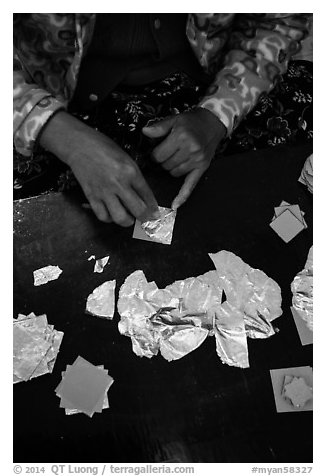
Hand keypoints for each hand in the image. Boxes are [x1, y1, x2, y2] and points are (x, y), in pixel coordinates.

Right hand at [40, 112, 158, 225]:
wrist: (80, 145)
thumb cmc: (104, 148)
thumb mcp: (126, 159)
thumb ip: (135, 177)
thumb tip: (143, 196)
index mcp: (130, 171)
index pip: (147, 195)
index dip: (153, 208)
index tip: (155, 214)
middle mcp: (119, 183)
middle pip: (138, 210)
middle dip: (145, 218)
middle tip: (145, 219)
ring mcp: (105, 191)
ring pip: (120, 217)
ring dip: (127, 221)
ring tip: (128, 218)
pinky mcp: (92, 196)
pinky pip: (103, 216)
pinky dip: (109, 219)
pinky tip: (112, 214)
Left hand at [142, 108, 225, 208]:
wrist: (212, 123)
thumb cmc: (191, 121)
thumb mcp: (174, 119)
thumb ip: (159, 127)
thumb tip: (145, 131)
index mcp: (181, 137)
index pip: (158, 155)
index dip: (155, 154)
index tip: (159, 150)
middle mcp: (190, 149)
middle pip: (165, 165)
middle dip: (163, 161)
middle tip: (169, 152)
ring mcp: (196, 160)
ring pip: (174, 174)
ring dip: (172, 168)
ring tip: (177, 157)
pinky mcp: (202, 168)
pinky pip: (190, 185)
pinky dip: (182, 196)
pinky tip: (175, 206)